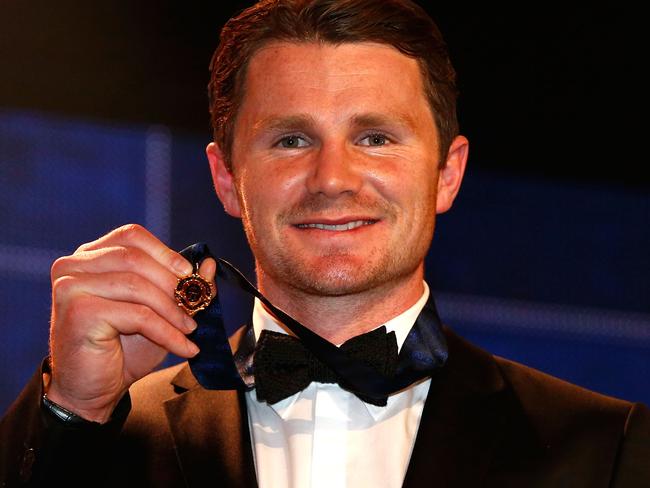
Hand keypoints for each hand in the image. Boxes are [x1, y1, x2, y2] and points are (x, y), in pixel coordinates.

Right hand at [45, 224, 214, 422]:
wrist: (93, 390)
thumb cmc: (124, 348)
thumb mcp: (160, 312)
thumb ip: (182, 286)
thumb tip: (209, 264)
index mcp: (90, 256)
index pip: (131, 236)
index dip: (164, 252)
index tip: (189, 275)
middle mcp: (73, 266)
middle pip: (135, 259)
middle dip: (172, 284)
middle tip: (196, 308)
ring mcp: (71, 287)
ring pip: (138, 286)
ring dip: (173, 311)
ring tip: (191, 331)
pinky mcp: (79, 312)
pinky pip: (138, 315)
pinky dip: (168, 332)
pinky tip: (183, 348)